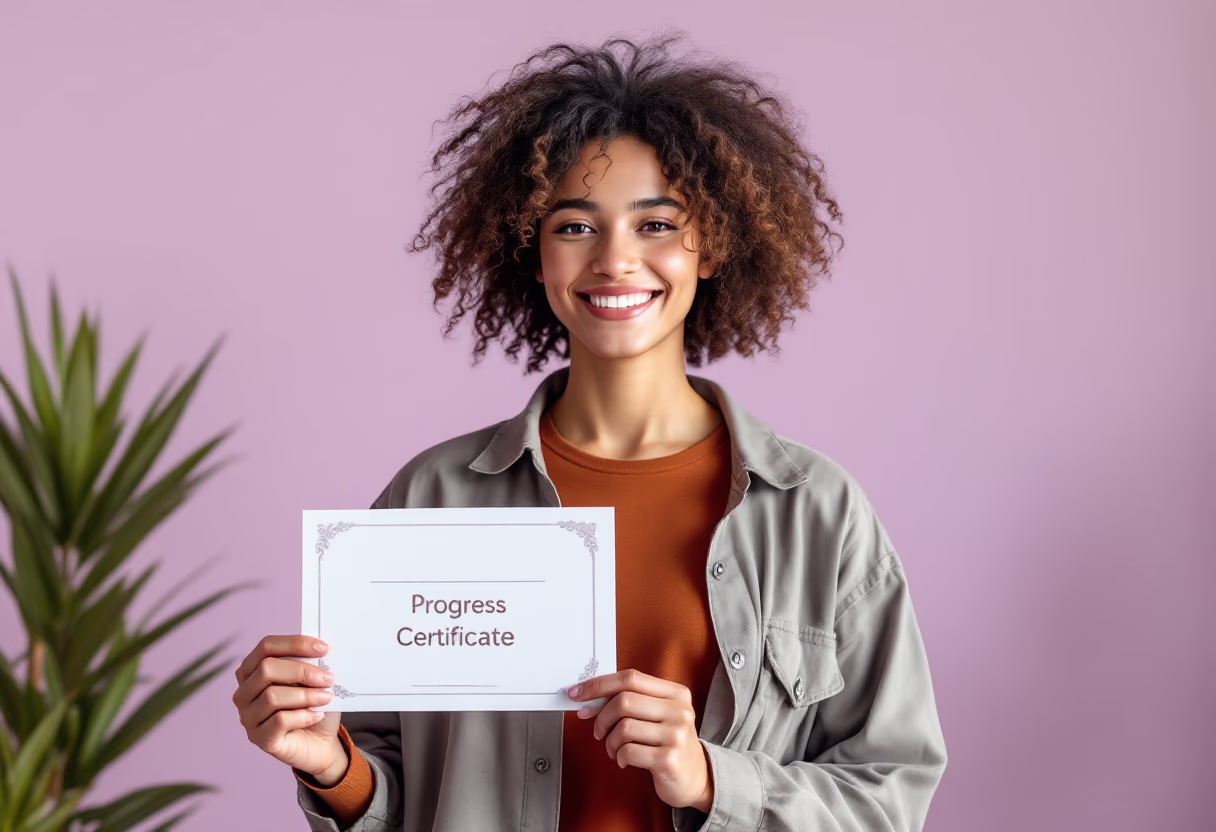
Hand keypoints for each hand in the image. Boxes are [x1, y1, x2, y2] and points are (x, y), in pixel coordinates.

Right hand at [232, 635, 347, 784]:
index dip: (295, 643)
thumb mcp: (313, 681)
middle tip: (328, 678)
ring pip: (272, 696)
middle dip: (302, 671)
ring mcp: (247, 717)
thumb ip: (310, 664)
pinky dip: (303, 716)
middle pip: (266, 669)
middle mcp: (244, 693)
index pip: (266, 647)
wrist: (320, 743)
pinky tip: (317, 715)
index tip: (324, 648)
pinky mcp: (259, 739)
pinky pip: (279, 721)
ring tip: (327, 698)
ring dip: (306, 695)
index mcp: (252, 671)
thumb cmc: (314, 706)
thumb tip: (318, 651)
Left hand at [567, 669, 712, 811]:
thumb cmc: (668, 742)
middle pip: (624, 701)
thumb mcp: (657, 715)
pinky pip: (628, 751)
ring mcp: (676, 735)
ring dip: (610, 741)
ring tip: (614, 749)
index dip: (599, 684)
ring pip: (623, 727)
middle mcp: (679, 711)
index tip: (577, 693)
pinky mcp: (668, 759)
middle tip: (598, 730)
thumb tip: (586, 697)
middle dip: (602, 717)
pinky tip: (625, 759)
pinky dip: (619, 756)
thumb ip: (630, 701)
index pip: (630, 678)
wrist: (696, 777)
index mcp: (676, 693)